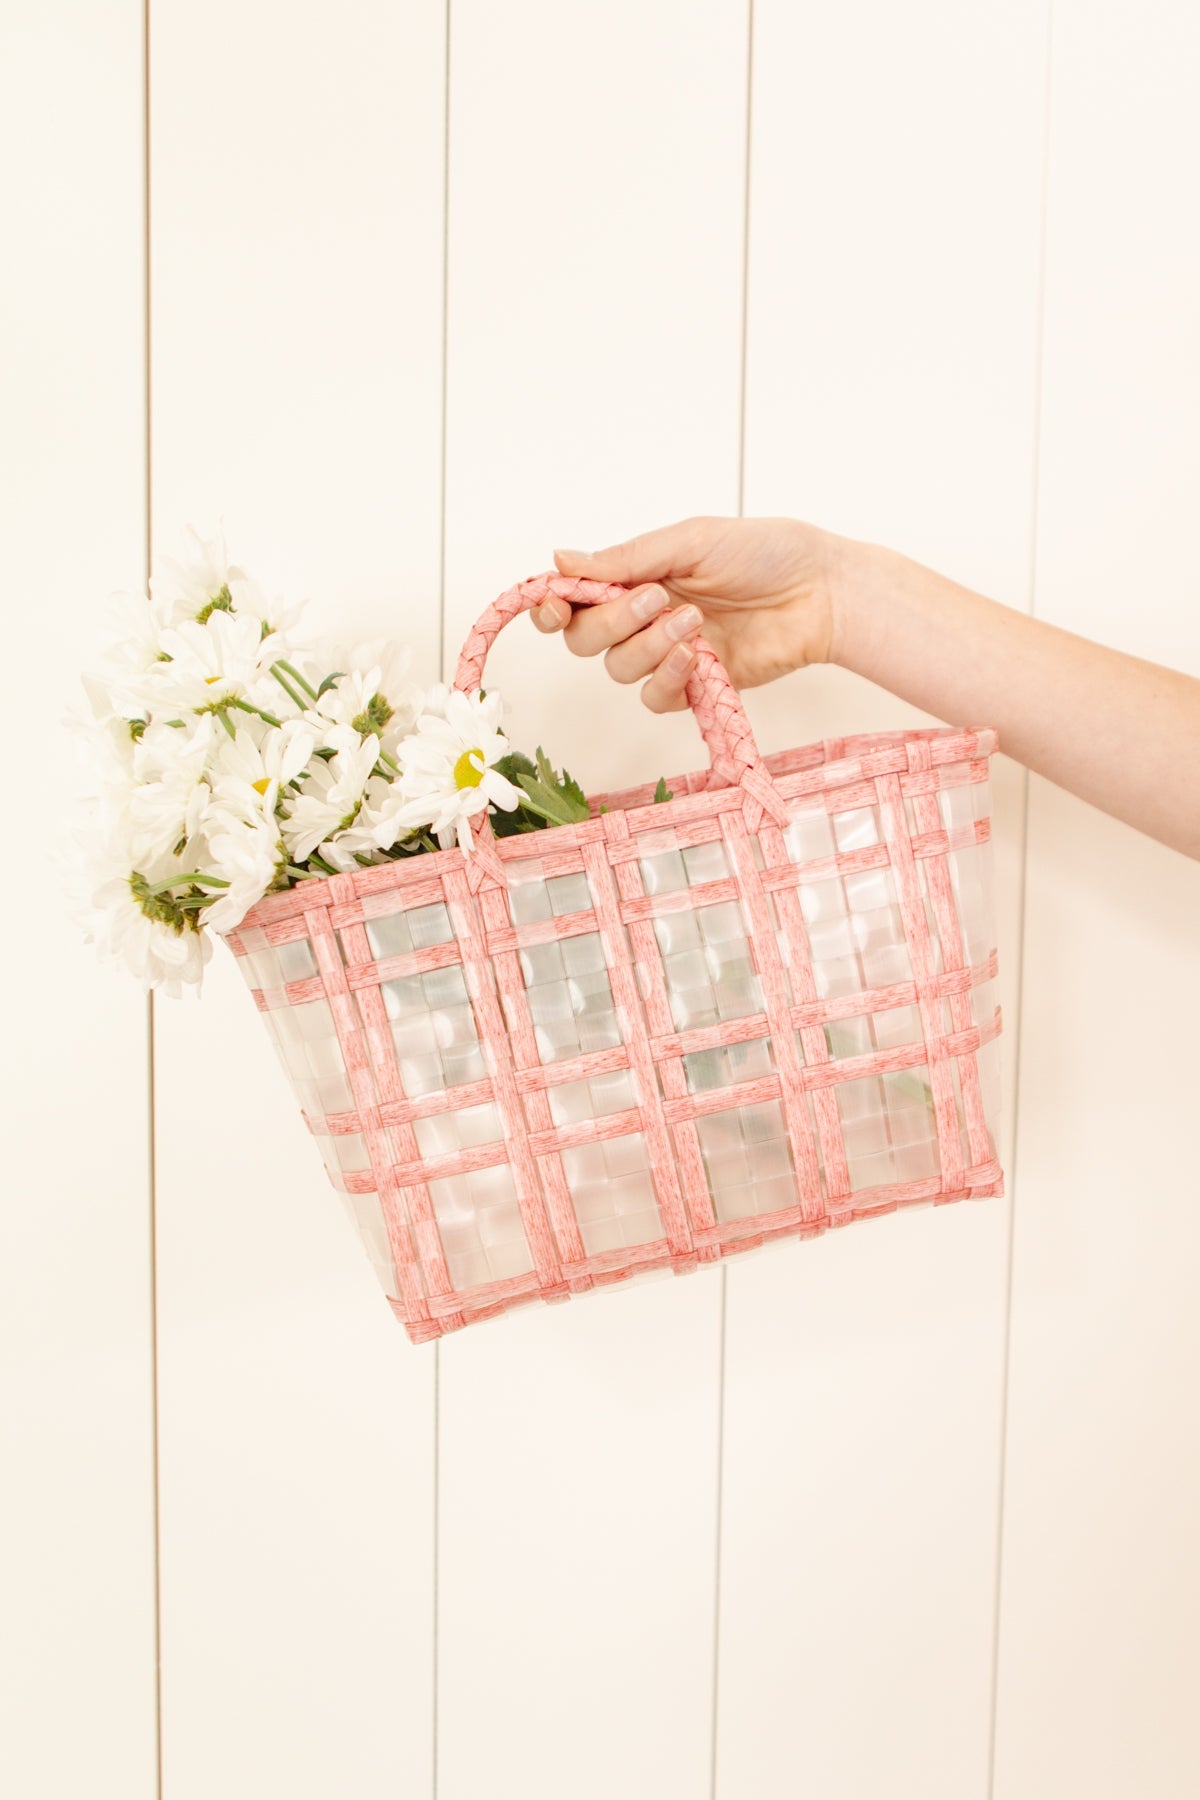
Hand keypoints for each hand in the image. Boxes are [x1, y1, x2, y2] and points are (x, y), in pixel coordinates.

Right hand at [532, 515, 842, 711]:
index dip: (553, 607)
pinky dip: (667, 678)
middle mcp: (643, 617)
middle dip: (610, 621)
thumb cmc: (765, 554)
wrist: (819, 592)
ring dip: (647, 646)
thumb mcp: (690, 540)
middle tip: (654, 598)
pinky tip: (696, 656)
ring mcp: (667, 653)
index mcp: (636, 576)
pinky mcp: (694, 687)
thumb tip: (561, 560)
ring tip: (694, 621)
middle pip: (585, 639)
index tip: (553, 604)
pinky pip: (655, 697)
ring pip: (618, 669)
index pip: (574, 600)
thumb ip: (626, 557)